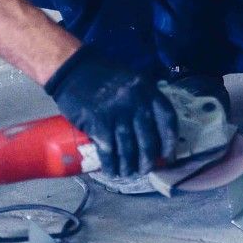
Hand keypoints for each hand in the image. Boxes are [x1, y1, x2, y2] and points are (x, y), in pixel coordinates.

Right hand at [44, 46, 177, 177]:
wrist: (74, 68)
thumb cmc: (104, 75)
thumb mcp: (132, 81)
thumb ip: (143, 99)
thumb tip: (152, 127)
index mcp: (148, 91)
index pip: (167, 120)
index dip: (169, 141)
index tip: (167, 155)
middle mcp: (137, 104)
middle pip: (148, 140)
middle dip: (148, 160)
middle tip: (145, 169)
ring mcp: (118, 115)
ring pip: (129, 149)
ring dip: (129, 166)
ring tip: (128, 173)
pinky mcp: (99, 124)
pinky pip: (109, 151)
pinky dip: (111, 165)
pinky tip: (111, 171)